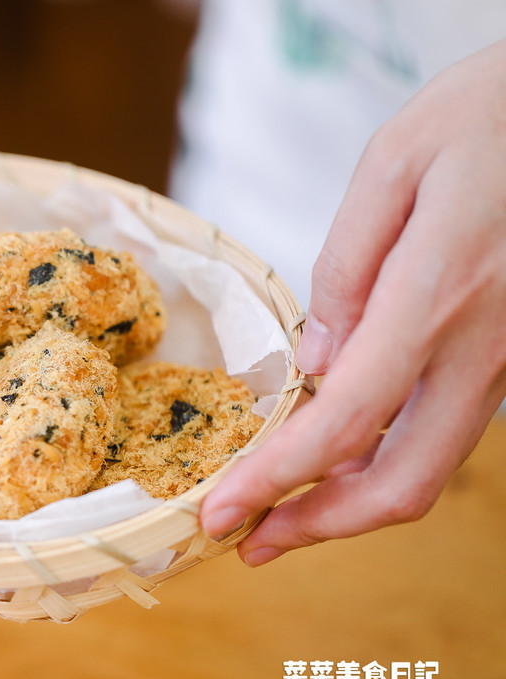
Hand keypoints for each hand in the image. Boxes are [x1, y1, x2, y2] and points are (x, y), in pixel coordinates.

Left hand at [200, 38, 505, 564]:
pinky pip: (444, 431)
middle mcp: (482, 346)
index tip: (220, 512)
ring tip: (278, 511)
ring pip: (427, 466)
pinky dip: (383, 463)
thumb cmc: (485, 115)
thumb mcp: (394, 165)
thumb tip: (316, 363)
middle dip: (317, 526)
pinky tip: (334, 457)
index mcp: (437, 295)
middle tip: (248, 541)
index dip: (278, 478)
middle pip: (401, 481)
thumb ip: (346, 268)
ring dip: (349, 504)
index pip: (346, 419)